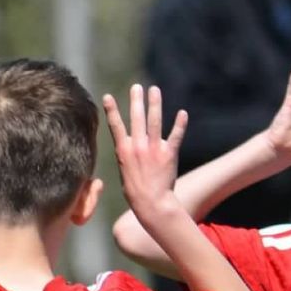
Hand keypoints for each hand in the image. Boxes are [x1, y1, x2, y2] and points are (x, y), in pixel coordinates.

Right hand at [104, 84, 187, 221]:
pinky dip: (179, 124)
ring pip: (154, 121)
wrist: (151, 204)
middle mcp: (138, 147)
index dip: (111, 110)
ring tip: (154, 89)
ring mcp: (153, 149)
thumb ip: (127, 155)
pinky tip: (183, 113)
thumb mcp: (124, 171)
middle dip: (136, 100)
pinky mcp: (169, 154)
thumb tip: (127, 145)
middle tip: (137, 87)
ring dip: (154, 104)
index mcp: (124, 151)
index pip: (116, 126)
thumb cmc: (136, 191)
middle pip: (136, 118)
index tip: (107, 96)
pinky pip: (175, 136)